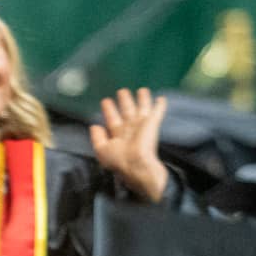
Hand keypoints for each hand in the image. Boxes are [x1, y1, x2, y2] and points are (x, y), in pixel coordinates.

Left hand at [89, 87, 169, 202]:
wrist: (137, 165)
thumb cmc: (119, 160)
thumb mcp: (101, 150)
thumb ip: (97, 137)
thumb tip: (94, 126)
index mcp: (117, 135)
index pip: (112, 119)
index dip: (109, 110)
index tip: (106, 101)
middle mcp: (130, 130)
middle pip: (127, 112)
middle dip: (125, 101)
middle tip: (122, 91)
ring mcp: (142, 127)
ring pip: (142, 109)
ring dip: (142, 100)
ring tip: (142, 90)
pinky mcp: (152, 125)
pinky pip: (157, 113)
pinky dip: (159, 106)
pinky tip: (161, 99)